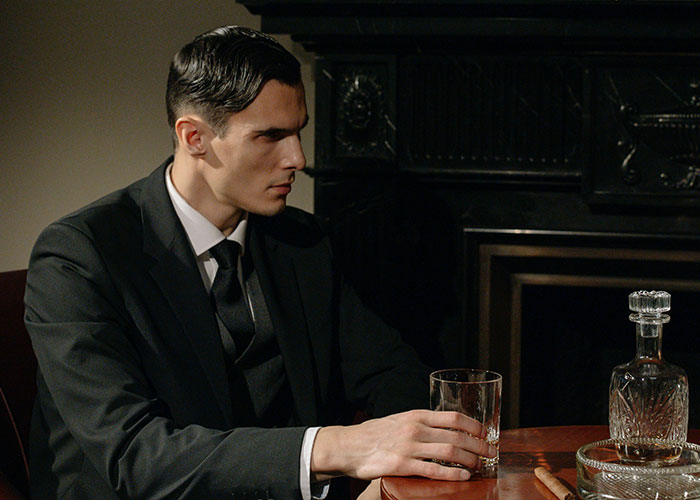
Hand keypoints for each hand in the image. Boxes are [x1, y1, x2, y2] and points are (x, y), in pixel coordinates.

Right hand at [310, 410, 496, 481]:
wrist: (349, 446)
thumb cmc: (376, 434)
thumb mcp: (400, 420)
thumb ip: (421, 423)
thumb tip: (445, 429)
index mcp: (416, 415)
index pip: (453, 417)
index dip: (474, 425)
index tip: (486, 433)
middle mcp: (415, 428)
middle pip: (456, 436)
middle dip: (478, 445)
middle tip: (490, 452)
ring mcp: (408, 447)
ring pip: (449, 453)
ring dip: (469, 460)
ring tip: (479, 466)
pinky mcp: (401, 466)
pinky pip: (433, 471)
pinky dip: (452, 474)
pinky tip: (463, 477)